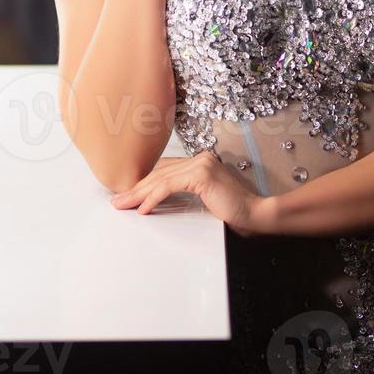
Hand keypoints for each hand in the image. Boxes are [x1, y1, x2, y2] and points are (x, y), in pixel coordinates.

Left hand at [109, 150, 263, 237]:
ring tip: (123, 205)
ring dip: (139, 194)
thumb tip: (157, 199)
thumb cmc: (232, 211)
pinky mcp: (201, 175)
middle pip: (160, 173)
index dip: (144, 182)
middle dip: (136, 188)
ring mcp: (201, 164)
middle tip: (117, 201)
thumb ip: (186, 193)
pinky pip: (170, 186)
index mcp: (201, 161)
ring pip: (161, 179)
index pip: (165, 170)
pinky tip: (143, 209)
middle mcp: (200, 158)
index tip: (127, 195)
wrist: (255, 215)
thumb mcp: (204, 199)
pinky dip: (153, 198)